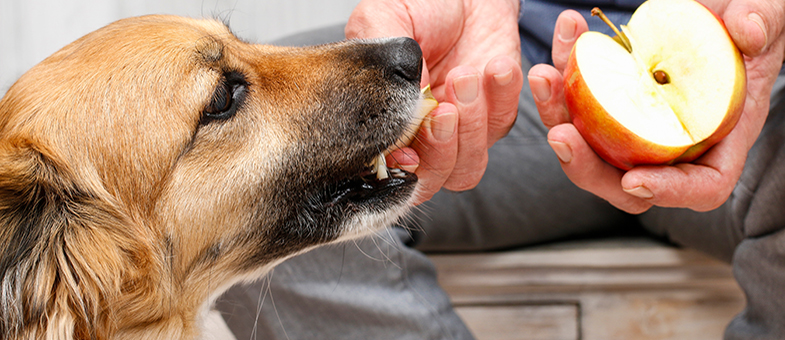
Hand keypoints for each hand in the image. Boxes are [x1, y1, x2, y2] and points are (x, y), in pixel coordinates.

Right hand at [346, 0, 523, 203]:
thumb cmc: (419, 6)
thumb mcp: (381, 21)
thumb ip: (381, 66)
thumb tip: (399, 112)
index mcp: (385, 123)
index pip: (388, 170)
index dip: (399, 170)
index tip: (408, 152)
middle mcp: (421, 137)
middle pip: (431, 180)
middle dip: (440, 149)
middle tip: (444, 109)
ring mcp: (461, 132)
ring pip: (468, 167)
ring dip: (471, 125)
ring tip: (466, 75)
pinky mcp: (497, 115)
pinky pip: (501, 124)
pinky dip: (501, 97)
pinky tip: (494, 67)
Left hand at [527, 0, 784, 213]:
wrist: (716, 11)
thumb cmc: (747, 24)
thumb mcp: (769, 16)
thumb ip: (764, 21)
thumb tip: (747, 31)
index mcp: (719, 138)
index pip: (700, 187)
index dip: (668, 192)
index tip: (635, 180)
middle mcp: (672, 143)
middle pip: (626, 181)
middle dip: (587, 165)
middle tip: (560, 134)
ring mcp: (635, 126)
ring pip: (590, 144)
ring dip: (558, 113)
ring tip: (545, 75)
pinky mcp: (609, 102)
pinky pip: (578, 101)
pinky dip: (564, 72)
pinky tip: (565, 35)